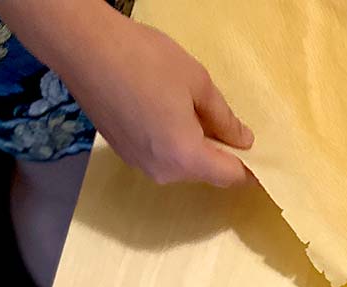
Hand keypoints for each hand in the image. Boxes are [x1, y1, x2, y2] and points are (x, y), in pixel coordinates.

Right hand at [63, 15, 253, 187]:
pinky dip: (172, 143)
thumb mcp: (197, 82)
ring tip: (190, 108)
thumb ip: (224, 118)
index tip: (262, 158)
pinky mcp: (125, 154)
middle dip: (220, 154)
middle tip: (225, 120)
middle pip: (205, 173)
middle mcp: (163, 172)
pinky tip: (165, 111)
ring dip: (194, 147)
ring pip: (182, 165)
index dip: (250, 169)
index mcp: (185, 157)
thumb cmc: (144, 59)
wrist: (84, 49)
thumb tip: (243, 140)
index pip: (230, 176)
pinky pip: (161, 156)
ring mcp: (141, 166)